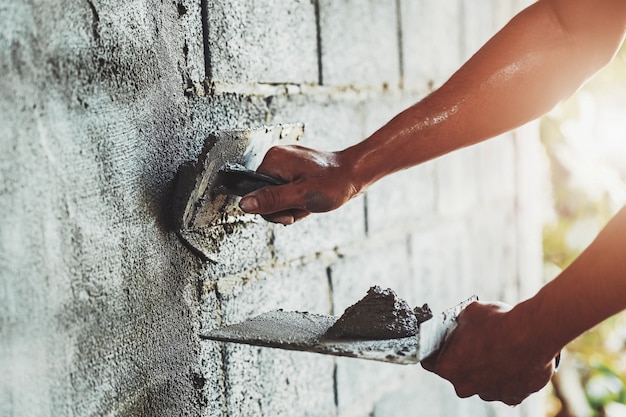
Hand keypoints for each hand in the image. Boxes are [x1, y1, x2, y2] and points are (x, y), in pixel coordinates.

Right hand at [239, 145, 360, 224]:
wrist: (355, 174)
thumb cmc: (334, 182)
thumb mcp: (300, 195)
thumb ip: (271, 200)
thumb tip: (245, 204)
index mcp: (273, 160)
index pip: (254, 191)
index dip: (271, 207)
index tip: (289, 209)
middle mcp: (277, 158)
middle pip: (266, 195)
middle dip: (284, 208)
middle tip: (302, 206)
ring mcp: (286, 163)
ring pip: (278, 196)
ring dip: (293, 205)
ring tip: (309, 202)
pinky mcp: (295, 170)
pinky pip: (288, 191)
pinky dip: (298, 200)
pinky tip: (310, 199)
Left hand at [421, 301, 557, 404]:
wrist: (534, 334)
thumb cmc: (498, 321)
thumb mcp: (470, 312)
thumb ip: (459, 323)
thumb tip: (459, 323)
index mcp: (447, 366)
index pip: (430, 361)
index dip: (437, 350)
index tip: (444, 343)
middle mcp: (464, 386)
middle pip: (457, 372)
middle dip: (464, 359)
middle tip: (477, 342)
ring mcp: (489, 394)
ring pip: (482, 381)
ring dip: (487, 368)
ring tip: (500, 348)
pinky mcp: (512, 397)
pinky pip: (504, 386)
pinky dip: (507, 376)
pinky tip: (514, 359)